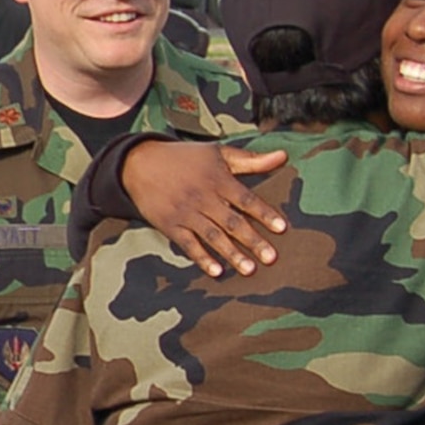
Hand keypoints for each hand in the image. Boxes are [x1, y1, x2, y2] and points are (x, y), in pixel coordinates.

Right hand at [120, 141, 289, 276]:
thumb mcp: (217, 153)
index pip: (246, 199)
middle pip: (232, 221)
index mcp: (218, 179)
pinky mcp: (170, 225)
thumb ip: (250, 160)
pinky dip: (202, 258)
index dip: (264, 213)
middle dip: (252, 240)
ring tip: (249, 269)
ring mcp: (185, 213)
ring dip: (231, 254)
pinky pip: (188, 245)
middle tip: (271, 258)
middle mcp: (203, 197)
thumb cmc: (184, 158)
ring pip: (212, 236)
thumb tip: (284, 156)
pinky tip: (216, 271)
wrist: (140, 164)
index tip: (282, 228)